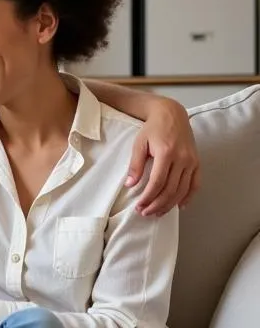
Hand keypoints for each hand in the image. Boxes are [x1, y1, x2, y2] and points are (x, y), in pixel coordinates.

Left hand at [126, 97, 199, 215]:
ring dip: (170, 204)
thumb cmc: (152, 129)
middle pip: (171, 189)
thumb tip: (129, 185)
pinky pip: (195, 184)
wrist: (171, 114)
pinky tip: (180, 206)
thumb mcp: (139, 144)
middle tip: (146, 213)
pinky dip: (189, 196)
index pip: (157, 183)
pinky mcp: (197, 162)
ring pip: (183, 190)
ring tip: (158, 212)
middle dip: (157, 204)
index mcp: (166, 153)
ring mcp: (192, 161)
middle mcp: (182, 159)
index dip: (148, 198)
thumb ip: (135, 165)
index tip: (139, 207)